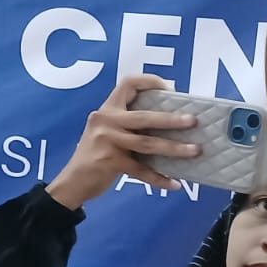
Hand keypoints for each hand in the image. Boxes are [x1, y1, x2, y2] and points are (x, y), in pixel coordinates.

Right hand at [45, 74, 198, 209]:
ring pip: (147, 143)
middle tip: (192, 121)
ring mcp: (106, 141)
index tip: (170, 89)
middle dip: (171, 119)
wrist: (72, 182)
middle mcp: (105, 121)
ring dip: (173, 148)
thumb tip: (170, 124)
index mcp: (106, 110)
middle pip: (143, 117)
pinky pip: (141, 170)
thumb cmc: (96, 156)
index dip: (150, 82)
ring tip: (194, 151)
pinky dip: (159, 178)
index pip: (127, 84)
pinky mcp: (109, 161)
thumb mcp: (106, 132)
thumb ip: (128, 126)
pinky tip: (174, 184)